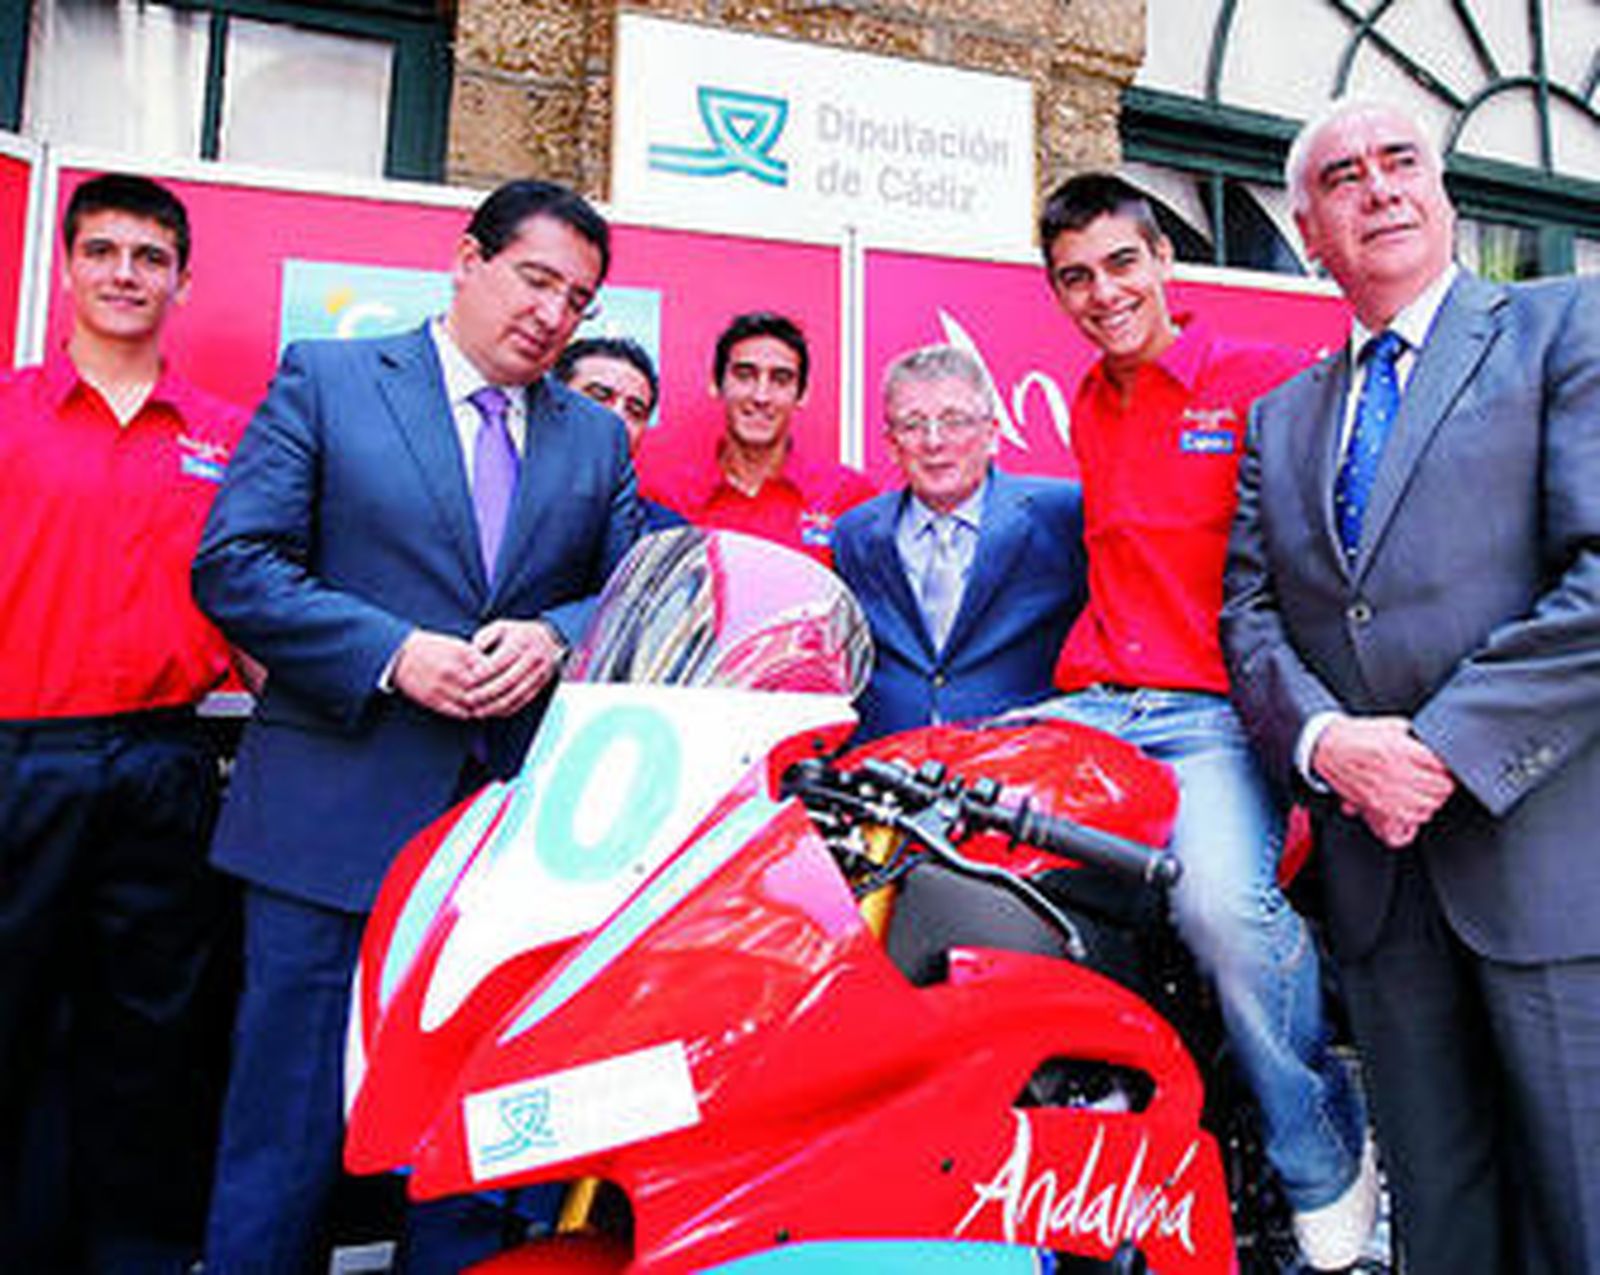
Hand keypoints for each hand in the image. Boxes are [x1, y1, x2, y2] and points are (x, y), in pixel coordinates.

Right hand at [391, 630, 491, 717]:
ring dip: (481, 706)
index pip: (490, 670)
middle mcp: (453, 670)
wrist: (400, 654)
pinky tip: (472, 710)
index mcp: (461, 653)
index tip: (503, 681)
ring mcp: (442, 686)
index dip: (499, 678)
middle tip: (499, 698)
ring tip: (487, 706)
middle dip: (492, 694)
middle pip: (482, 688)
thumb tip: (496, 669)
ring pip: (471, 702)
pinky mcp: (432, 699)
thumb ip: (475, 657)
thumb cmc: (431, 648)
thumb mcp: (455, 645)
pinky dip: (468, 713)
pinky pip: (457, 712)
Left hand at [464, 619, 564, 718]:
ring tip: (477, 711)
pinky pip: (523, 701)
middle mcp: (532, 658)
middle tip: (468, 699)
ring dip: (495, 706)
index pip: (499, 662)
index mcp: (521, 642)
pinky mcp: (541, 684)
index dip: (482, 674)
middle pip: (507, 681)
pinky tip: (493, 712)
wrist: (549, 637)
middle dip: (486, 693)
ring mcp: (539, 673)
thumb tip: (473, 652)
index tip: (467, 681)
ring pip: (515, 695)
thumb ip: (485, 637)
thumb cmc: (518, 633)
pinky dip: (507, 709)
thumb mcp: (501, 627)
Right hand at [1311, 715, 1456, 848]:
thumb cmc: (1357, 735)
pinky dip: (1419, 814)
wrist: (1328, 747)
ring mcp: (1386, 792)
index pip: (1442, 765)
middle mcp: (1395, 773)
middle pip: (1440, 787)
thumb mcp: (1391, 725)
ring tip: (1431, 792)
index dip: (1448, 766)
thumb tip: (1435, 745)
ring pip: (1428, 805)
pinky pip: (1410, 818)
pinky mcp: (1377, 804)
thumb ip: (1416, 735)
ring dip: (1434, 800)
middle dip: (1445, 783)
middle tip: (1442, 779)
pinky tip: (1417, 805)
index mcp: (1400, 750)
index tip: (1446, 766)